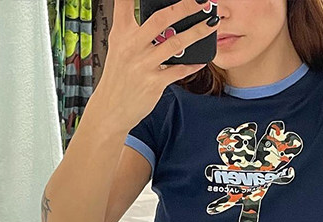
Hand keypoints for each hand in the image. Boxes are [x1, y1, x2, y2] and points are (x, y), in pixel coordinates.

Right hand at [94, 0, 219, 131]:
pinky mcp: (153, 83)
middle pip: (160, 19)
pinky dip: (192, 64)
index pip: (124, 3)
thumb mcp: (118, 48)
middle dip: (184, 7)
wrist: (110, 110)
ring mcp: (143, 65)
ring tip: (211, 24)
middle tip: (202, 1)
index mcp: (121, 33)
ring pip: (175, 44)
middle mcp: (131, 47)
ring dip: (197, 32)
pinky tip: (202, 59)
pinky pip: (178, 70)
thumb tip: (161, 17)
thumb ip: (133, 28)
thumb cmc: (118, 78)